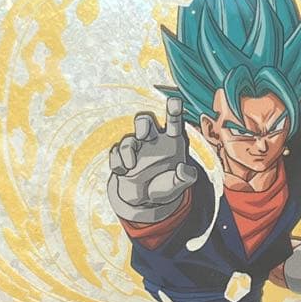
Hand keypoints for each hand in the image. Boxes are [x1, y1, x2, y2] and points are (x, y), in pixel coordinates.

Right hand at [108, 97, 197, 223]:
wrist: (145, 200)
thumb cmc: (164, 187)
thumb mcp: (178, 185)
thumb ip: (185, 178)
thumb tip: (184, 169)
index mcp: (171, 141)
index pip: (173, 121)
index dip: (174, 110)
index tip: (175, 101)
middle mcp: (152, 140)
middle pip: (144, 120)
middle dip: (142, 124)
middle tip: (144, 134)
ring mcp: (136, 148)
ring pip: (128, 139)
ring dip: (127, 149)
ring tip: (131, 166)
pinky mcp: (121, 157)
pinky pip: (115, 153)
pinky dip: (117, 162)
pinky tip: (122, 172)